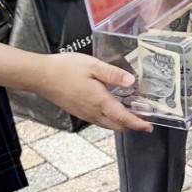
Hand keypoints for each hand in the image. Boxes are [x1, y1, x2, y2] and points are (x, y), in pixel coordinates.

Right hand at [38, 53, 153, 133]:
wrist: (41, 76)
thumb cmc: (65, 68)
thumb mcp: (92, 65)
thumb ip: (113, 74)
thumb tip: (131, 82)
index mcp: (99, 101)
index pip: (123, 118)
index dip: (138, 124)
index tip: (149, 126)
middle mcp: (92, 112)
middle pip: (117, 126)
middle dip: (132, 124)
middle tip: (144, 116)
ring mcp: (84, 114)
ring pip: (108, 124)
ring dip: (121, 121)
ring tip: (131, 110)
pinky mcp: (78, 112)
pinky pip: (98, 120)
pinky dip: (109, 117)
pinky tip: (111, 105)